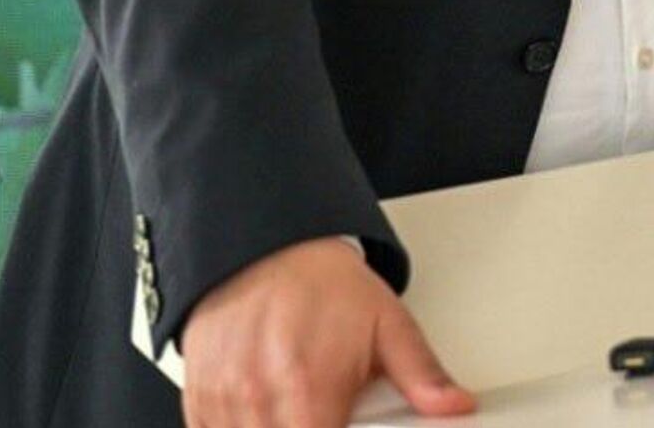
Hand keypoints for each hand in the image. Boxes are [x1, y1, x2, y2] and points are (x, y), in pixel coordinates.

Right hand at [181, 236, 475, 426]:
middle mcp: (258, 403)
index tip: (343, 418)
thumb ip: (421, 373)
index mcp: (308, 391)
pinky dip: (244, 426)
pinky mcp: (199, 403)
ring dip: (278, 427)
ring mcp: (222, 405)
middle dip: (313, 426)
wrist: (269, 244)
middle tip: (326, 408)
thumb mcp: (386, 322)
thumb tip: (455, 405)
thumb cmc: (324, 283)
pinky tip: (269, 410)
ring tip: (301, 403)